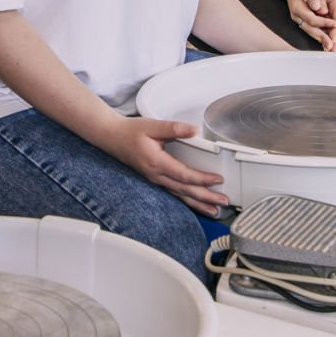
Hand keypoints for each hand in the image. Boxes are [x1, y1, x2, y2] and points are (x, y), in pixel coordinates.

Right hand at [99, 116, 227, 215]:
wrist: (112, 138)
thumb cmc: (130, 132)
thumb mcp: (152, 125)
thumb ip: (175, 128)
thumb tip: (194, 131)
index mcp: (156, 163)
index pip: (184, 175)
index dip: (202, 178)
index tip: (217, 179)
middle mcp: (156, 176)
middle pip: (184, 190)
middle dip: (205, 197)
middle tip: (223, 201)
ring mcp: (155, 180)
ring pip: (180, 196)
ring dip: (198, 204)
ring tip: (215, 211)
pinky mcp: (156, 180)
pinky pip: (174, 193)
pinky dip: (187, 200)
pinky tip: (197, 204)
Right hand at [275, 0, 335, 50]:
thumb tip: (317, 7)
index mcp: (297, 7)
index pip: (312, 19)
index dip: (325, 23)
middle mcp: (297, 16)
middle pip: (311, 29)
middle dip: (322, 37)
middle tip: (332, 45)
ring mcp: (299, 19)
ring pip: (311, 31)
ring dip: (321, 39)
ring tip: (331, 47)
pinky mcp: (303, 20)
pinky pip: (311, 29)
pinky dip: (319, 35)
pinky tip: (326, 40)